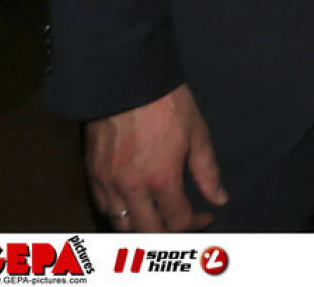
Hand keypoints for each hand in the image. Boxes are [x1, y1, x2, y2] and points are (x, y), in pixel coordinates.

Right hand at [86, 83, 227, 231]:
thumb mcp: (197, 135)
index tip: (206, 214)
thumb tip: (220, 199)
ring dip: (142, 226)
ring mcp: (108, 183)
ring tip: (159, 214)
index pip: (177, 221)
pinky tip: (134, 201)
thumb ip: (207, 172)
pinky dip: (120, 212)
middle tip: (183, 220)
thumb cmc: (168, 104)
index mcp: (161, 179)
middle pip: (148, 232)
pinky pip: (104, 207)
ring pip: (122, 224)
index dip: (196, 222)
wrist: (129, 81)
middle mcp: (131, 188)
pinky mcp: (92, 174)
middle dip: (169, 232)